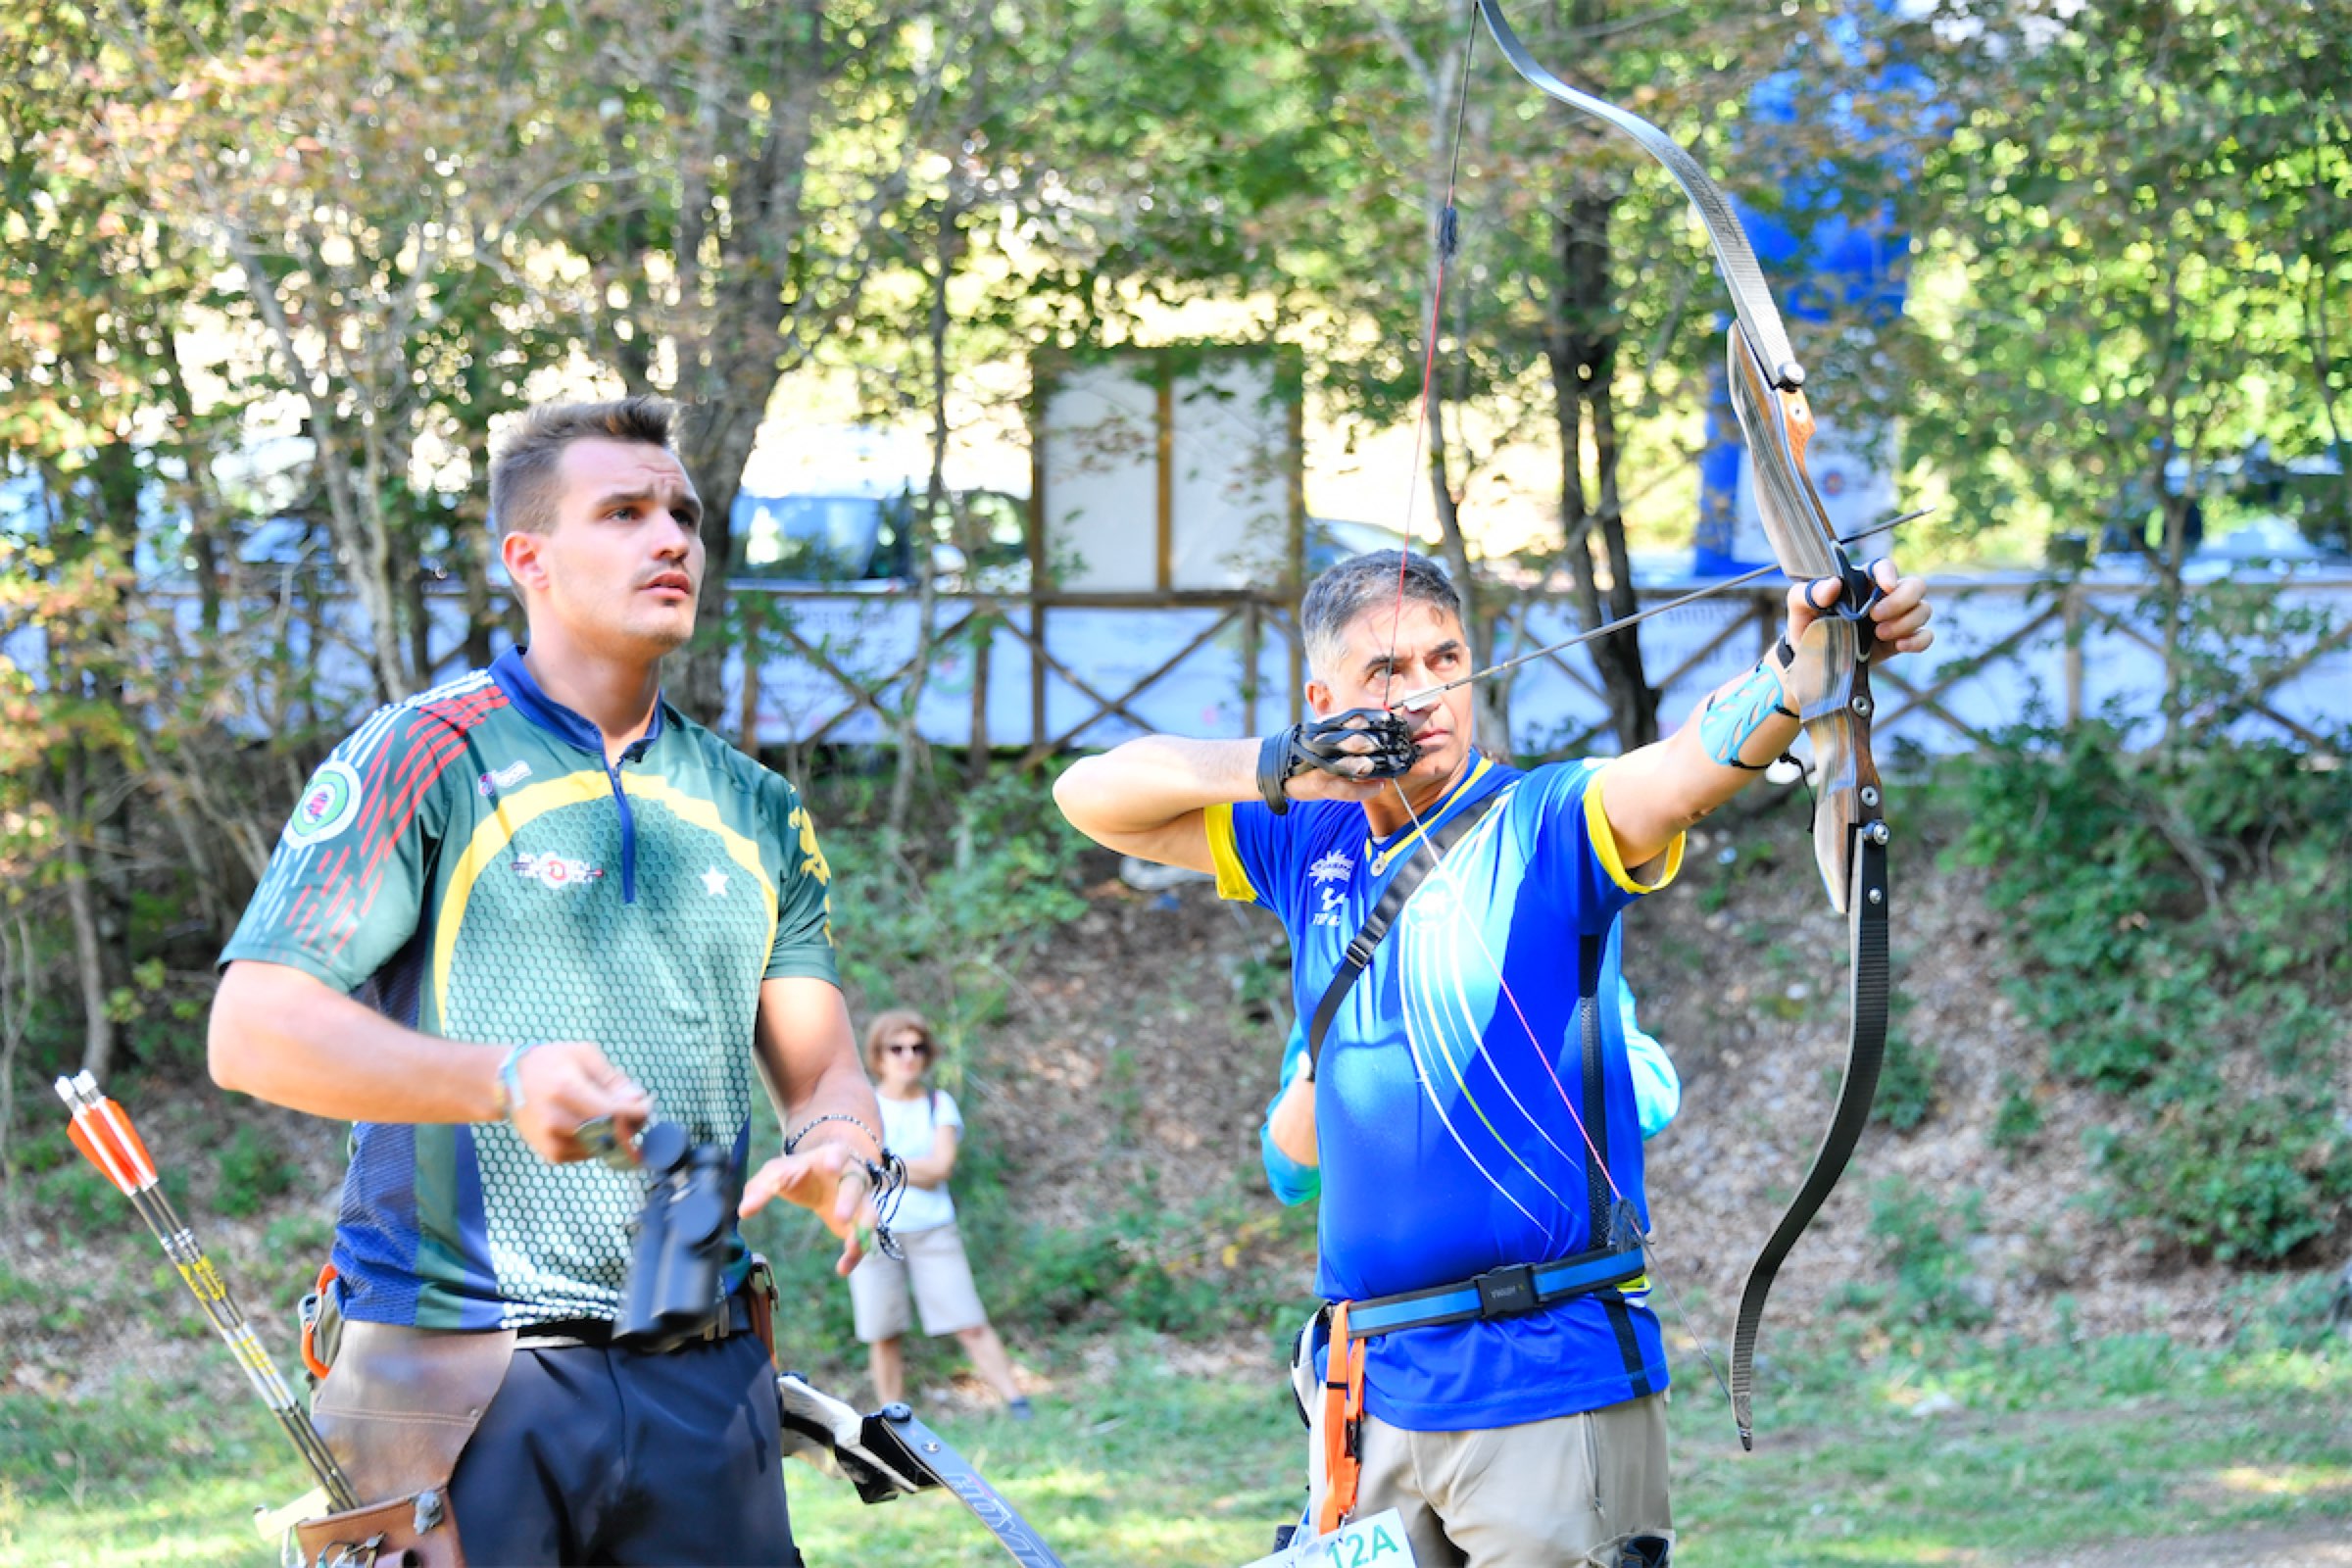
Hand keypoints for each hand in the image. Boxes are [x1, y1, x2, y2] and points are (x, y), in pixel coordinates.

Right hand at [508, 1041, 650, 1163]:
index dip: (637, 1112)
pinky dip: (601, 1141)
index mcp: (566, 1090)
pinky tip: (595, 1125)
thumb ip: (613, 1079)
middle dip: (632, 1125)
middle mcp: (557, 1119)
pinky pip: (591, 1153)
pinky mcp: (553, 1154)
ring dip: (619, 1134)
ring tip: (615, 1114)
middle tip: (638, 1112)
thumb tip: (639, 1101)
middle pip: (611, 1133)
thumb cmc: (551, 1063)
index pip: (613, 1112)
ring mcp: (553, 1140)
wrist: (508, 1082)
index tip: (647, 1105)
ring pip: (605, 1146)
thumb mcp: (584, 1055)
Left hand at [738, 1140, 876, 1276]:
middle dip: (850, 1201)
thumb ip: (761, 1188)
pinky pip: (863, 1239)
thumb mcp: (778, 1173)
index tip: (831, 1167)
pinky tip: (843, 1269)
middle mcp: (852, 1177)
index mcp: (832, 1157)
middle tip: (841, 1217)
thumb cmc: (800, 1172)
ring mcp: (861, 1200)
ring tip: (852, 1247)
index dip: (836, 1159)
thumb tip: (743, 1211)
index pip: (838, 1153)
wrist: (824, 1174)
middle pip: (856, 1186)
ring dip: (863, 1230)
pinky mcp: (859, 1223)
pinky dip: (855, 1255)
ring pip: (869, 1213)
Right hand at [1277, 709, 1411, 803]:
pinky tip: (1379, 787)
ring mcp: (1320, 766)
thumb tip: (1378, 721)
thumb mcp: (1321, 730)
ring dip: (1374, 766)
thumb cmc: (1302, 748)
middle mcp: (1322, 744)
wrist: (1271, 767)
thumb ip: (1345, 726)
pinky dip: (1364, 790)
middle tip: (1401, 744)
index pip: (1356, 719)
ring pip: (1351, 765)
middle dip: (1382, 743)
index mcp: (1324, 727)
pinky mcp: (1319, 786)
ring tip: (1393, 765)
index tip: (1395, 720)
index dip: (1378, 719)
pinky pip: (1345, 790)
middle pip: (1357, 741)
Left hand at [1784, 558, 1934, 657]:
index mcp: (1861, 582)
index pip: (1884, 567)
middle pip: (1914, 586)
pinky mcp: (1900, 639)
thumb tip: (1833, 584)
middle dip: (1901, 601)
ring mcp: (1895, 618)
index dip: (1889, 573)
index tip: (1885, 587)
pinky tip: (1901, 646)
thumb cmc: (1806, 625)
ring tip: (1880, 634)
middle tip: (1875, 617)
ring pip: (1923, 609)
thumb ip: (1809, 593)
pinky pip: (1926, 634)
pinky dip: (1919, 640)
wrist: (1811, 661)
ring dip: (1907, 622)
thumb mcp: (1799, 608)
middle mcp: (1883, 597)